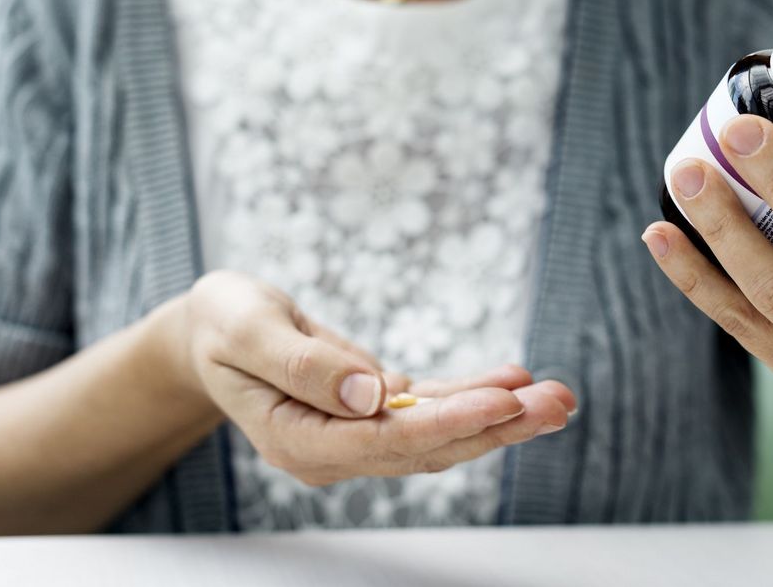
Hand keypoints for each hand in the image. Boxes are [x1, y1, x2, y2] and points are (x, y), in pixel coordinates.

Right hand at [175, 270, 574, 485]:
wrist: (213, 331)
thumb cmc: (222, 323)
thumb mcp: (245, 330)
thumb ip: (302, 365)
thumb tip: (370, 393)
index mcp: (296, 439)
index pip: (386, 441)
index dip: (450, 422)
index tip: (504, 400)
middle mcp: (334, 449)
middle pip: (427, 446)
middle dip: (497, 426)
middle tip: (559, 403)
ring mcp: (356, 434)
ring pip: (440, 432)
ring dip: (501, 416)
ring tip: (559, 397)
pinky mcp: (373, 410)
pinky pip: (431, 406)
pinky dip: (473, 393)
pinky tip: (515, 380)